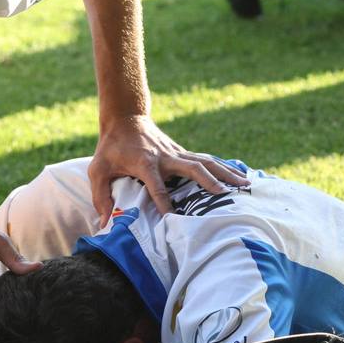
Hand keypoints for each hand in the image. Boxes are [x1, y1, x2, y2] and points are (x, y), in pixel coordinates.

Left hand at [88, 115, 248, 224]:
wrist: (125, 118)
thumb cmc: (111, 148)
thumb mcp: (98, 170)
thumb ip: (101, 197)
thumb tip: (105, 224)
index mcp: (145, 163)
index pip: (156, 186)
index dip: (163, 201)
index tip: (172, 218)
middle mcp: (166, 157)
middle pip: (192, 168)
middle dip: (209, 181)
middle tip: (225, 194)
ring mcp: (177, 153)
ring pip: (206, 162)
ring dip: (225, 172)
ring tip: (245, 184)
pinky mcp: (183, 153)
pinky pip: (206, 160)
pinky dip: (224, 168)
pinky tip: (240, 175)